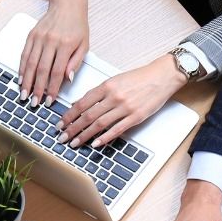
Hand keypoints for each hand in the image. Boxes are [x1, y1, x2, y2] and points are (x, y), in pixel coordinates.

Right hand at [20, 0, 88, 105]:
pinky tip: (20, 78)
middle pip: (41, 69)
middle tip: (34, 102)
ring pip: (30, 63)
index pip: (57, 71)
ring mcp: (39, 38)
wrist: (67, 5)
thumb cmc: (77, 25)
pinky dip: (21, 68)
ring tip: (24, 94)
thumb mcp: (84, 45)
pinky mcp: (31, 35)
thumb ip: (75, 63)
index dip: (52, 88)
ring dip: (26, 81)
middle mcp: (50, 41)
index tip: (50, 100)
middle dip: (37, 88)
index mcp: (65, 44)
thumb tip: (67, 79)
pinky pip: (24, 54)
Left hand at [59, 55, 186, 147]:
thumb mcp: (115, 80)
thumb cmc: (139, 78)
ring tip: (74, 143)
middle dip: (72, 128)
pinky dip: (104, 138)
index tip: (60, 123)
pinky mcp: (136, 117)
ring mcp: (125, 108)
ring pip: (99, 124)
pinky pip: (117, 129)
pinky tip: (95, 144)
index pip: (82, 103)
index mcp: (107, 86)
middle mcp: (114, 97)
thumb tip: (79, 104)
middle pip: (88, 116)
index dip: (69, 115)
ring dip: (84, 135)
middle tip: (62, 137)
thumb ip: (98, 92)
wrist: (161, 77)